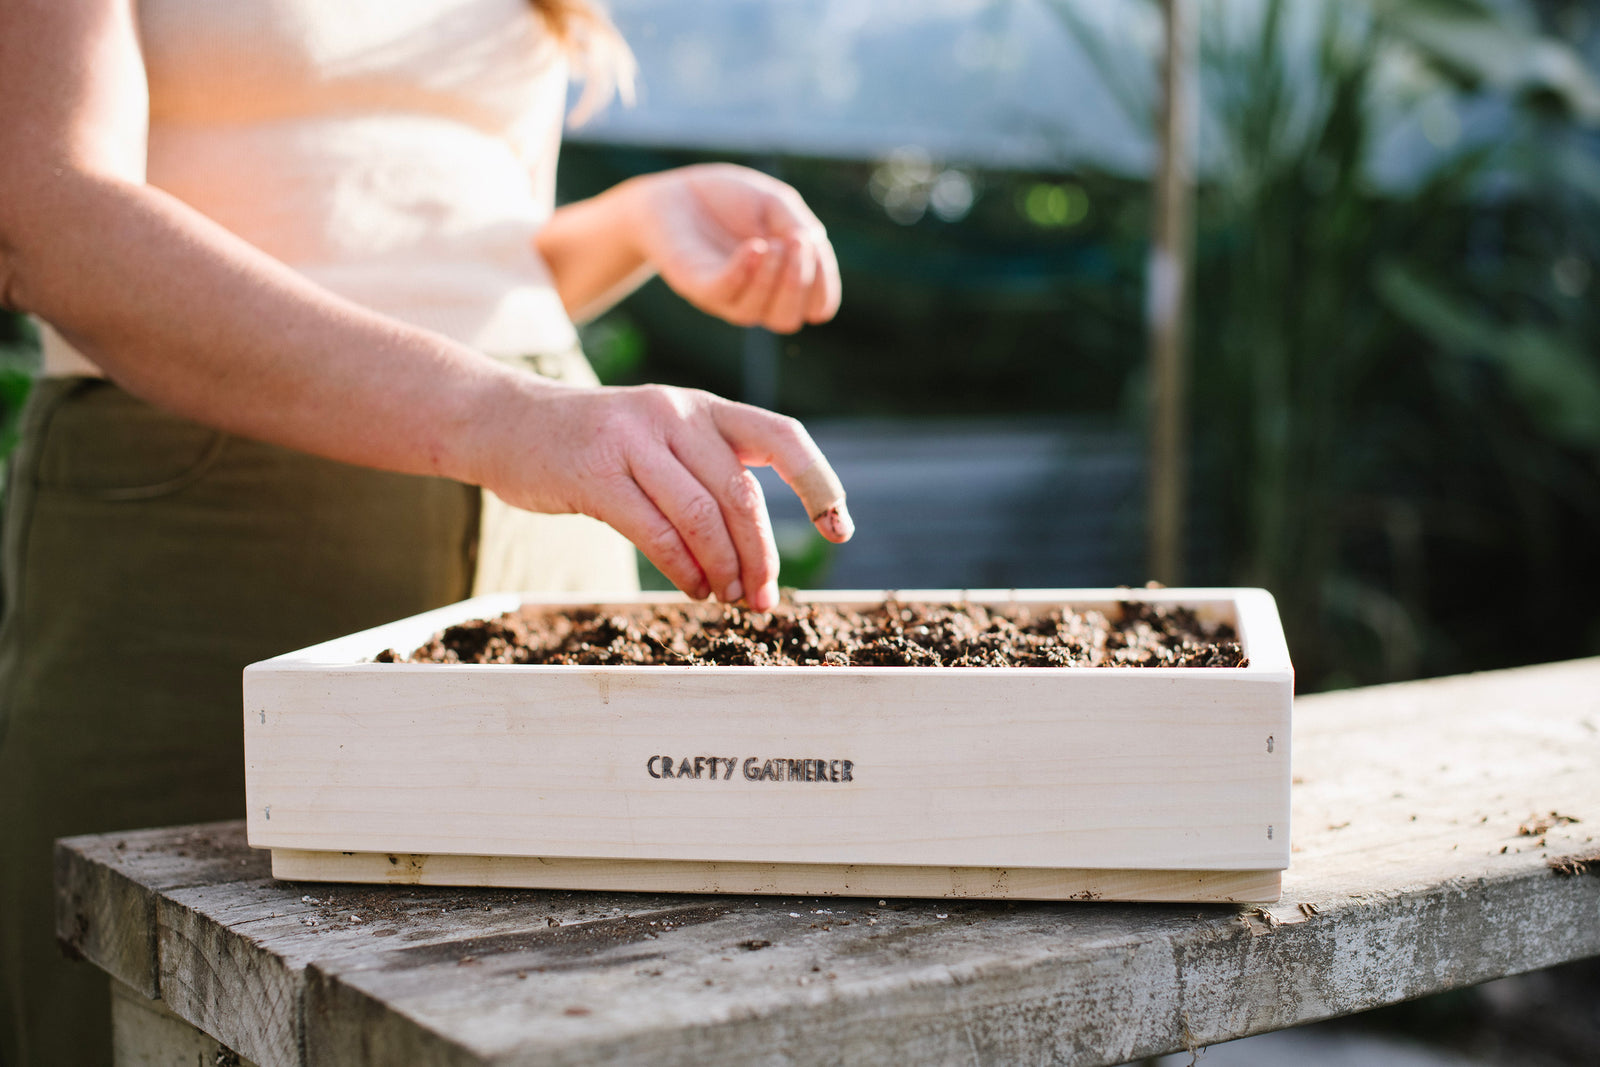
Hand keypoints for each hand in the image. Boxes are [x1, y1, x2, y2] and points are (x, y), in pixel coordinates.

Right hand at [475, 379, 851, 610]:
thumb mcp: (661, 439)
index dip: (819, 483)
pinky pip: (654, 529)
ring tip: (728, 599)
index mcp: (703, 408)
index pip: (782, 437)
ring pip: (702, 514)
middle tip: (764, 599)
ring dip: (724, 567)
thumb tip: (757, 548)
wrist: (506, 424)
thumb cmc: (595, 445)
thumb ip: (707, 472)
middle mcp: (676, 413)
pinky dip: (682, 568)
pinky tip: (692, 589)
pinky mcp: (594, 471)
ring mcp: (633, 437)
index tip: (839, 529)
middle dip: (762, 553)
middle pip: (742, 492)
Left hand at [625, 164, 841, 332]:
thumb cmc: (728, 200)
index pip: (815, 305)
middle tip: (797, 244)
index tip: (813, 244)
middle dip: (800, 284)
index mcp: (782, 282)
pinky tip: (753, 248)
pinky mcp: (696, 285)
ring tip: (771, 243)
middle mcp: (756, 297)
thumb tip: (812, 247)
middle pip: (788, 319)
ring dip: (772, 278)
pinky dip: (743, 273)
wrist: (674, 194)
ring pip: (757, 313)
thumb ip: (797, 225)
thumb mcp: (774, 204)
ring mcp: (725, 296)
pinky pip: (724, 293)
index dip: (824, 284)